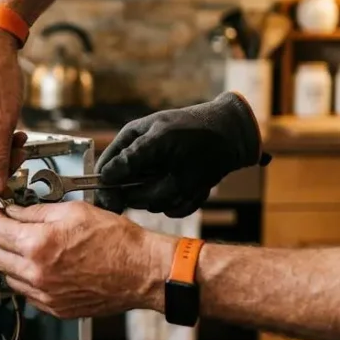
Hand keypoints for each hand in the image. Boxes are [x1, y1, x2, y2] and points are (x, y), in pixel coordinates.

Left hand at [0, 201, 168, 318]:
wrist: (142, 271)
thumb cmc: (117, 241)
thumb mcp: (74, 211)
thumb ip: (37, 211)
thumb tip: (15, 212)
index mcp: (39, 245)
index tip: (1, 216)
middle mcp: (37, 273)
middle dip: (2, 241)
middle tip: (15, 231)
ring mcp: (45, 295)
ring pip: (9, 277)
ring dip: (14, 262)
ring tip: (34, 250)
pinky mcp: (55, 309)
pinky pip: (28, 294)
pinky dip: (30, 280)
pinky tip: (46, 268)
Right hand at [95, 92, 264, 217]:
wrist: (234, 136)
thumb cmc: (197, 132)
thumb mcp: (162, 140)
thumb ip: (132, 159)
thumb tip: (105, 176)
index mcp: (131, 142)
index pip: (105, 171)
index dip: (107, 189)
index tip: (114, 205)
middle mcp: (141, 163)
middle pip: (130, 194)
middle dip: (152, 191)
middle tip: (170, 179)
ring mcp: (159, 178)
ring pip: (155, 203)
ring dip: (175, 195)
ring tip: (192, 178)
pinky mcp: (177, 192)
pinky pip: (176, 207)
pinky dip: (189, 199)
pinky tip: (200, 185)